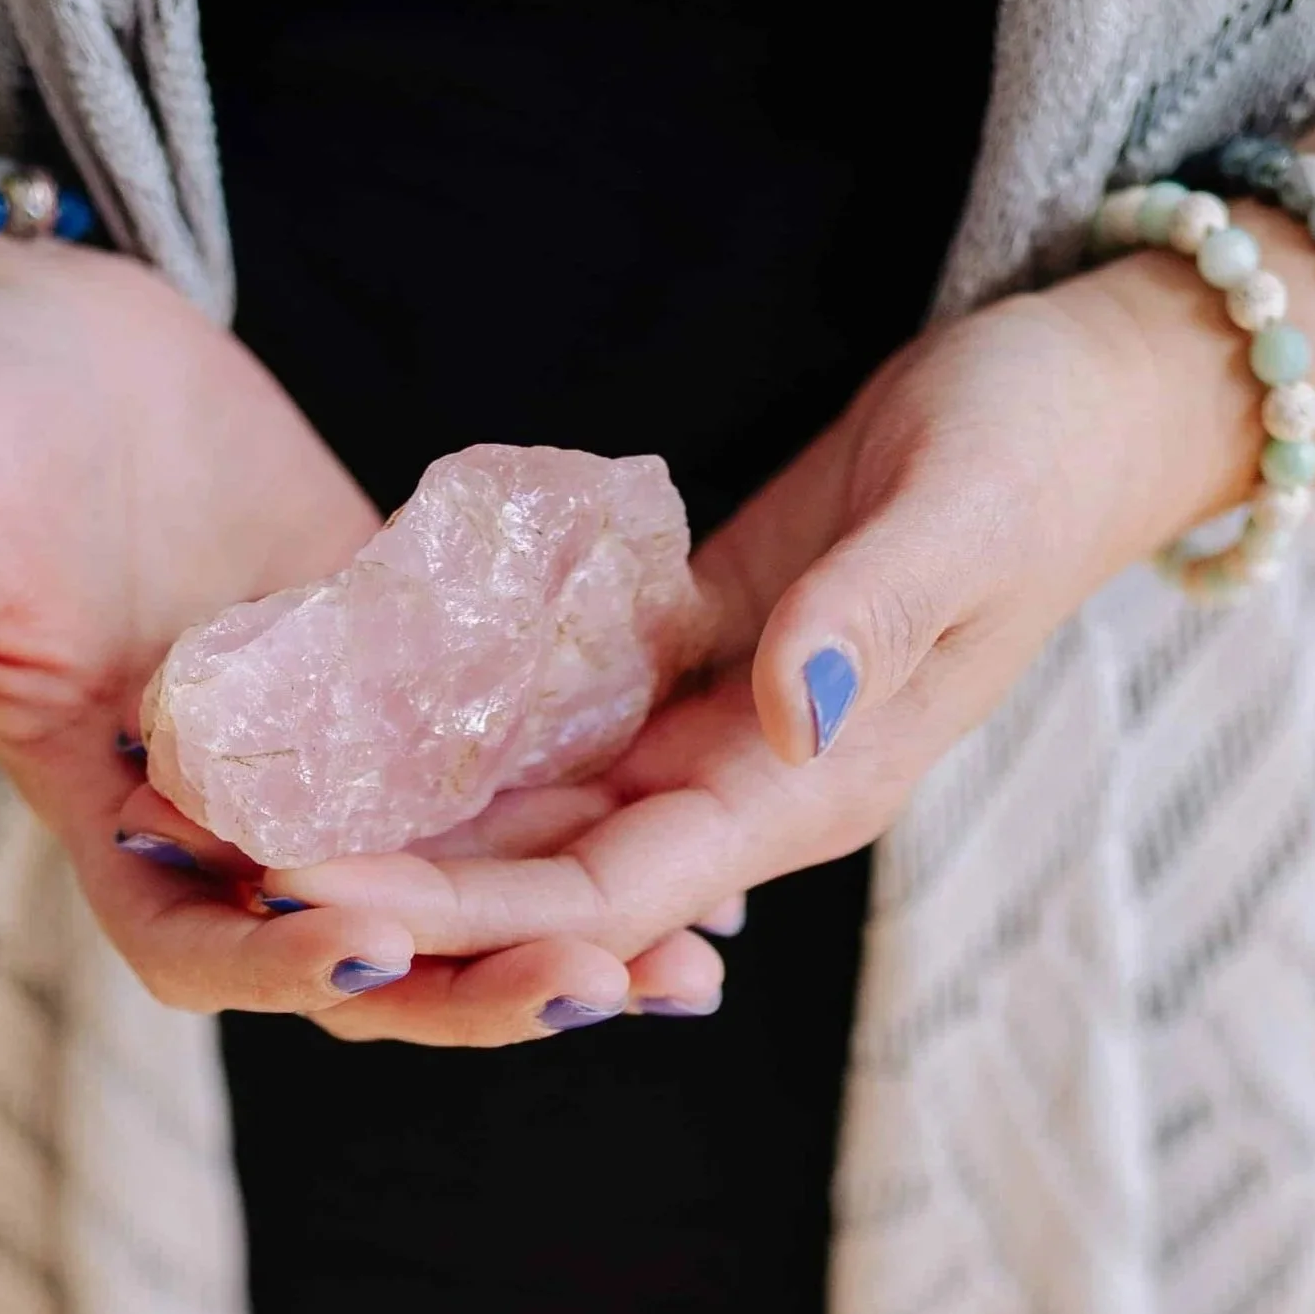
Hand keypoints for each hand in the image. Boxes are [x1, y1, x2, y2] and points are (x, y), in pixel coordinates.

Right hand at [0, 240, 721, 1036]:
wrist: (40, 329)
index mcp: (106, 811)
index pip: (192, 939)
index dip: (275, 960)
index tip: (371, 947)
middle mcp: (230, 815)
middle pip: (358, 948)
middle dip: (471, 981)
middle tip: (605, 985)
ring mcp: (326, 757)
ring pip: (452, 886)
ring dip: (564, 928)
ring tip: (694, 964)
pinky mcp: (400, 679)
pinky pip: (500, 767)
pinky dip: (586, 810)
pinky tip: (697, 824)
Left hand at [248, 285, 1218, 977]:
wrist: (1073, 408)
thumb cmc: (1039, 455)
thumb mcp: (963, 519)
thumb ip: (871, 619)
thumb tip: (782, 717)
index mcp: (812, 788)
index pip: (616, 885)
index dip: (476, 905)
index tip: (334, 897)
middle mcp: (746, 786)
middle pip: (550, 873)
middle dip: (403, 886)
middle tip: (241, 872)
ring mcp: (710, 732)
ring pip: (538, 811)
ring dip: (410, 825)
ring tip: (261, 816)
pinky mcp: (682, 663)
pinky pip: (556, 721)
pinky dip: (458, 730)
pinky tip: (350, 720)